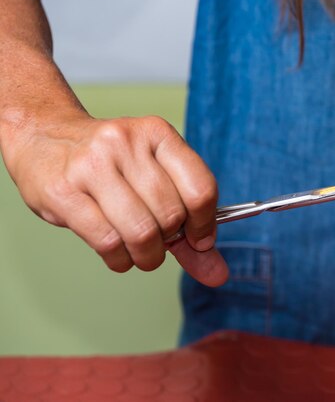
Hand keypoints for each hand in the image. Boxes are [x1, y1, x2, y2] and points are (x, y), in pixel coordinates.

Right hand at [0, 111, 227, 285]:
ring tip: (140, 253)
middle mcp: (126, 143)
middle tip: (158, 242)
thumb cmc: (109, 164)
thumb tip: (218, 274)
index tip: (198, 240)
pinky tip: (117, 253)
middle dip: (170, 242)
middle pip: (171, 215)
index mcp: (158, 134)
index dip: (205, 225)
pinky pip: (108, 242)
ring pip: (141, 232)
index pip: (200, 189)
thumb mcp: (154, 178)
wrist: (42, 136)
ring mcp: (92, 164)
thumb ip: (190, 225)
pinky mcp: (63, 191)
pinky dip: (120, 260)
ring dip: (147, 256)